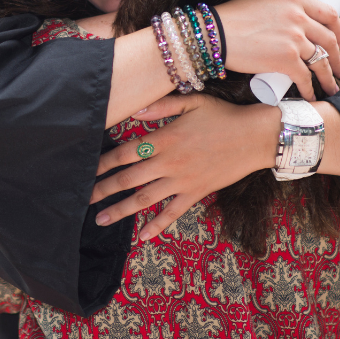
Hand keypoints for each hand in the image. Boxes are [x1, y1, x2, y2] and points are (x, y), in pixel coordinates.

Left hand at [91, 93, 278, 241]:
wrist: (256, 136)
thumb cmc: (223, 116)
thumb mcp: (193, 102)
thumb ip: (162, 107)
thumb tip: (135, 111)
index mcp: (164, 138)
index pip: (124, 153)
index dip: (103, 163)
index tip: (86, 170)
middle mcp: (169, 162)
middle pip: (128, 179)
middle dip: (103, 189)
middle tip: (83, 199)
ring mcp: (182, 181)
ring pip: (145, 199)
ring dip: (121, 210)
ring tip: (101, 220)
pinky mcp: (196, 193)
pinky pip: (172, 213)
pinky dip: (157, 226)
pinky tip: (142, 237)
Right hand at [215, 0, 339, 99]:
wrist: (214, 34)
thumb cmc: (230, 18)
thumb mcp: (261, 2)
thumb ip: (282, 9)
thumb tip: (290, 19)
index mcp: (294, 1)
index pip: (328, 14)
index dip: (337, 31)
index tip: (336, 42)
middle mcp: (299, 18)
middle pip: (329, 40)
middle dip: (337, 58)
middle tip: (337, 69)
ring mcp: (294, 40)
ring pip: (321, 62)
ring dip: (328, 78)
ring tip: (331, 87)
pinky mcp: (286, 60)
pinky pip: (305, 78)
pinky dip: (310, 89)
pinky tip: (310, 95)